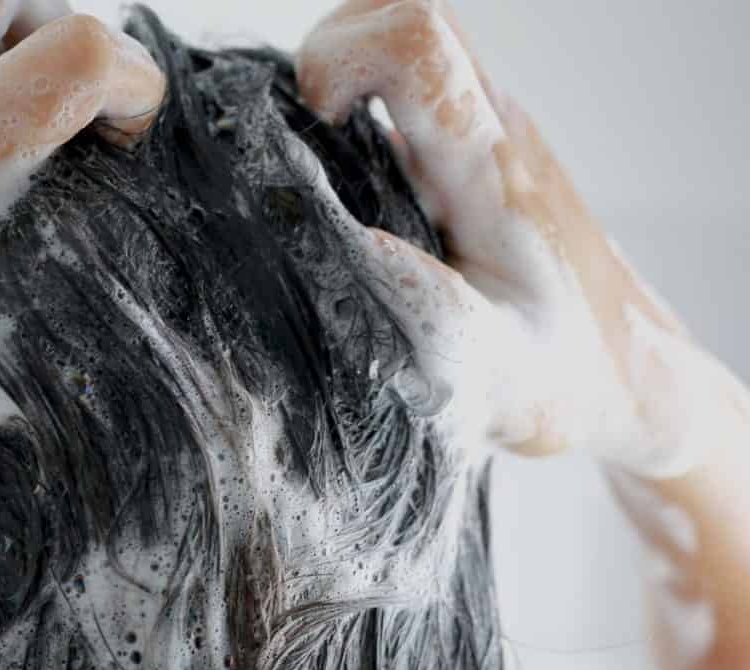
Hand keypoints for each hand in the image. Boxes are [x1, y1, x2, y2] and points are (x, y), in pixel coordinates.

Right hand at [296, 0, 738, 478]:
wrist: (621, 367)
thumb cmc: (562, 375)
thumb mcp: (493, 371)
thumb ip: (427, 313)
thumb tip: (349, 245)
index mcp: (492, 170)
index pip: (416, 46)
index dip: (339, 62)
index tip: (314, 132)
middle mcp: (491, 132)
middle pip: (400, 19)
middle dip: (329, 62)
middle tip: (307, 144)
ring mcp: (483, 138)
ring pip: (402, 54)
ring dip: (343, 91)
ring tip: (319, 172)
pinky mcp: (470, 158)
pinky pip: (404, 98)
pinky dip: (357, 120)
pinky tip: (349, 193)